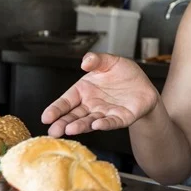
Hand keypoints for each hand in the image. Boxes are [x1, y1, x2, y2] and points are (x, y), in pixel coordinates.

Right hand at [41, 53, 158, 136]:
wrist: (144, 86)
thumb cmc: (125, 74)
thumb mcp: (110, 61)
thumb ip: (97, 60)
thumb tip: (85, 61)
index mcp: (84, 90)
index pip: (66, 101)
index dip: (56, 109)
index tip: (46, 117)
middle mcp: (91, 104)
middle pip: (74, 115)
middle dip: (63, 123)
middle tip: (53, 131)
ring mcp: (105, 113)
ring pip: (90, 121)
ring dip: (80, 126)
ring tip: (70, 130)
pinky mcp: (121, 118)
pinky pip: (111, 122)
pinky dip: (105, 124)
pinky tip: (97, 125)